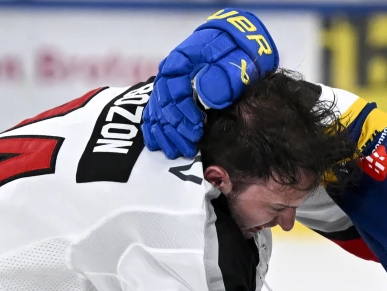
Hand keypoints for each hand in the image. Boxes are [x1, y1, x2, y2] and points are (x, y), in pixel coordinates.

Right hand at [143, 10, 279, 158]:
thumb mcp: (233, 59)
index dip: (184, 111)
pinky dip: (154, 130)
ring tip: (176, 153)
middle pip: (164, 104)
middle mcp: (167, 72)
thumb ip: (222, 78)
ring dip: (165, 134)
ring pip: (157, 112)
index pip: (176, 89)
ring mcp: (165, 84)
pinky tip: (157, 146)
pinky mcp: (166, 94)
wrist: (230, 42)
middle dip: (176, 129)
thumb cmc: (234, 51)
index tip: (197, 128)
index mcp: (181, 60)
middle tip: (189, 147)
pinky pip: (152, 114)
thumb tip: (207, 98)